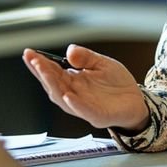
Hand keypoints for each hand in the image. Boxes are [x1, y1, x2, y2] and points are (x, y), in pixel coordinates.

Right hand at [22, 45, 149, 131]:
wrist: (137, 101)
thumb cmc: (118, 85)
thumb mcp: (102, 63)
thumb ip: (86, 57)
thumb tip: (69, 50)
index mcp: (74, 81)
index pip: (52, 72)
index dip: (40, 63)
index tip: (29, 53)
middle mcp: (74, 94)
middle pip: (53, 84)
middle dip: (41, 71)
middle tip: (33, 59)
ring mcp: (83, 106)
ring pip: (62, 97)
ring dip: (52, 85)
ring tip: (43, 71)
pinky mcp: (96, 116)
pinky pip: (83, 110)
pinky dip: (74, 104)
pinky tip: (67, 96)